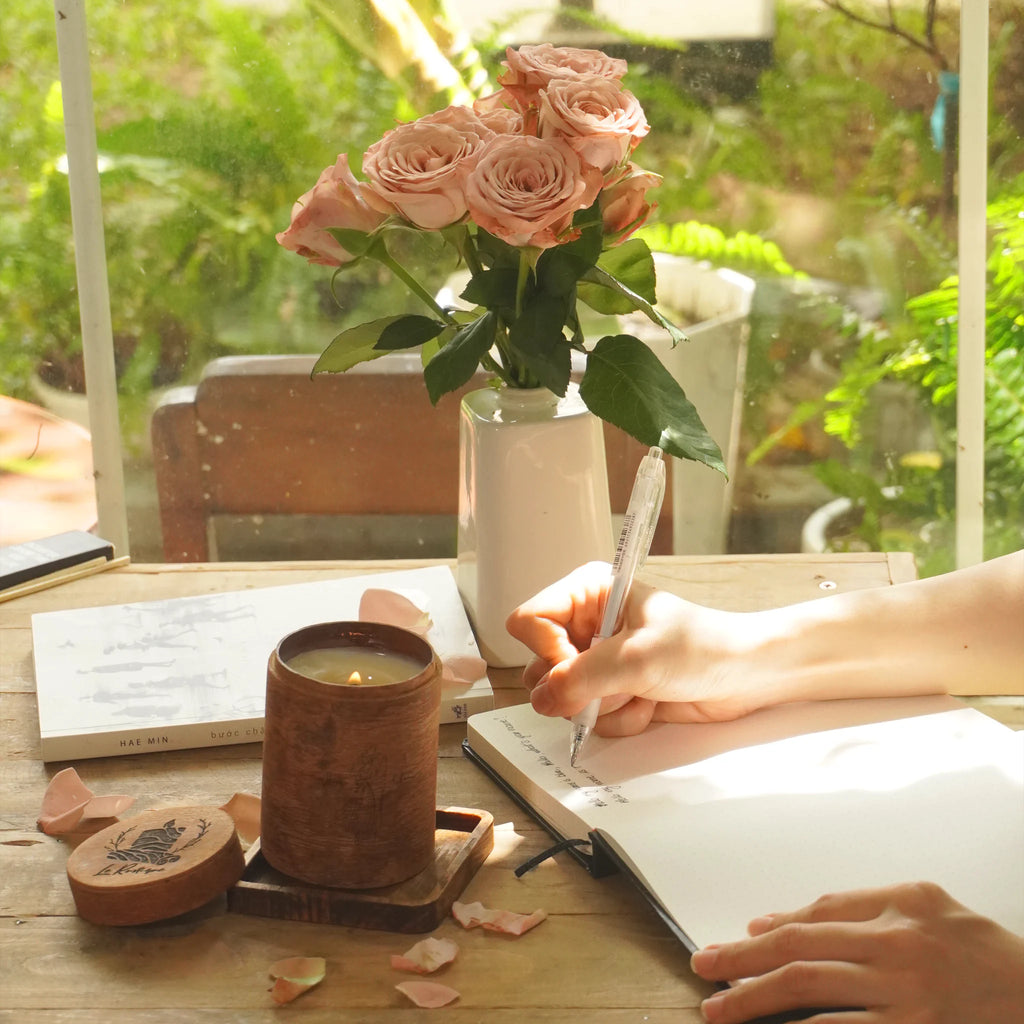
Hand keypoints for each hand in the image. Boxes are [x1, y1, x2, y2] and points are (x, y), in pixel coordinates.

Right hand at [505, 562, 769, 735]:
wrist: (744, 676)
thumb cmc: (703, 647)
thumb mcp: (636, 658)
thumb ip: (581, 679)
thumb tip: (541, 698)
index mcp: (588, 592)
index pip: (529, 621)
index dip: (546, 650)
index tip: (575, 665)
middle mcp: (585, 624)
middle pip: (539, 665)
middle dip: (578, 686)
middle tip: (614, 684)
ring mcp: (596, 661)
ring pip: (562, 698)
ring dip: (603, 706)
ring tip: (639, 691)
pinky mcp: (609, 691)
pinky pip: (587, 717)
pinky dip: (619, 718)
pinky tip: (648, 703)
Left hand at [690, 882, 1023, 1022]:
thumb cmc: (984, 955)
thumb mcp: (927, 906)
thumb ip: (854, 904)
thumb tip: (776, 918)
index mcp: (900, 905)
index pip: (815, 913)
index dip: (767, 930)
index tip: (733, 942)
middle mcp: (898, 945)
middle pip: (799, 949)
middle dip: (742, 959)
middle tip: (703, 967)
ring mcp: (904, 996)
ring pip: (808, 992)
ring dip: (755, 1001)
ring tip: (719, 1009)